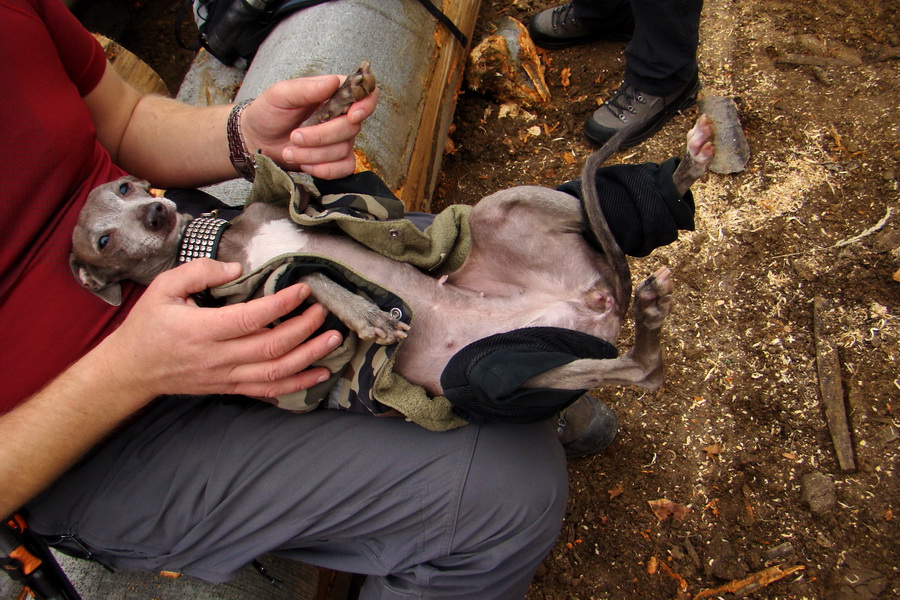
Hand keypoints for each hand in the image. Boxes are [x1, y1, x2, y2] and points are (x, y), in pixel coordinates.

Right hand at [101, 259, 342, 398]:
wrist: (131, 370)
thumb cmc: (148, 325)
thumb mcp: (163, 287)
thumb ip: (199, 272)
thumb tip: (236, 267)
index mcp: (200, 329)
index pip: (249, 319)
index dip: (280, 305)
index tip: (303, 290)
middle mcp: (216, 357)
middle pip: (270, 347)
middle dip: (303, 328)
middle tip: (322, 310)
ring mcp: (225, 376)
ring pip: (275, 372)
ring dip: (309, 356)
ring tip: (333, 339)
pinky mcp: (230, 388)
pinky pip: (268, 390)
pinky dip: (298, 384)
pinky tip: (320, 372)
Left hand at [241, 75, 377, 178]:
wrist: (256, 140)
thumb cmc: (268, 112)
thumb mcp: (280, 94)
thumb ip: (306, 88)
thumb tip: (333, 82)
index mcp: (333, 94)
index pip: (365, 95)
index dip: (365, 105)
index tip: (351, 115)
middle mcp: (341, 117)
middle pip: (351, 128)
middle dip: (321, 136)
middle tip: (294, 136)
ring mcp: (340, 140)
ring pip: (343, 150)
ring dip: (313, 154)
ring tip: (290, 151)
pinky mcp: (335, 161)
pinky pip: (343, 169)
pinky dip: (323, 169)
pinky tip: (305, 165)